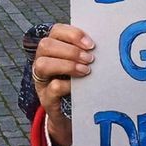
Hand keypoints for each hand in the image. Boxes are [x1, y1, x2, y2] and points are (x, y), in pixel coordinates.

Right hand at [32, 24, 94, 145]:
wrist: (73, 114)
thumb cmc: (79, 83)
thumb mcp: (80, 64)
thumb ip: (85, 51)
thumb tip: (104, 41)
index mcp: (52, 49)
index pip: (56, 31)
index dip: (73, 34)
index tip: (91, 44)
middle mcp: (42, 61)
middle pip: (45, 45)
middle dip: (70, 51)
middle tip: (90, 59)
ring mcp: (41, 81)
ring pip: (42, 64)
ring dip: (67, 65)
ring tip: (86, 71)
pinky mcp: (46, 99)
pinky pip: (53, 87)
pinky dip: (68, 84)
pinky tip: (80, 86)